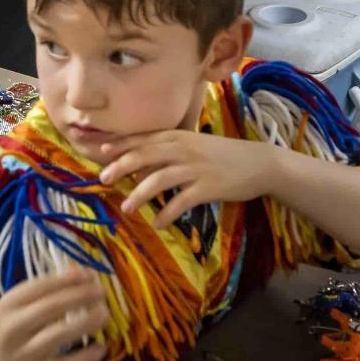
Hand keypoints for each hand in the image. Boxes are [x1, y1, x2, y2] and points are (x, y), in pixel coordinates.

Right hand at [0, 270, 109, 360]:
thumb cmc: (12, 333)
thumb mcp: (18, 309)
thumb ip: (46, 290)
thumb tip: (81, 271)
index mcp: (8, 305)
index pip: (40, 286)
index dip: (68, 279)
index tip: (90, 275)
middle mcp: (12, 327)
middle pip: (51, 307)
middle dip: (80, 296)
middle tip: (102, 292)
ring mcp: (24, 354)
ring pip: (59, 335)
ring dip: (86, 322)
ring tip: (105, 314)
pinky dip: (86, 356)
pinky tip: (101, 347)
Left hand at [97, 130, 284, 226]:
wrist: (260, 163)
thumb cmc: (223, 155)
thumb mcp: (194, 146)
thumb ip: (168, 152)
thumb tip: (138, 167)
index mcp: (178, 137)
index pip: (143, 138)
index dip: (121, 144)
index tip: (100, 150)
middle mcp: (183, 149)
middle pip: (145, 155)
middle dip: (121, 166)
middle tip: (104, 179)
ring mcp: (195, 168)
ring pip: (159, 179)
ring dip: (140, 194)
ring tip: (126, 208)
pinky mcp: (208, 187)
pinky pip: (181, 201)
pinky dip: (166, 213)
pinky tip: (157, 224)